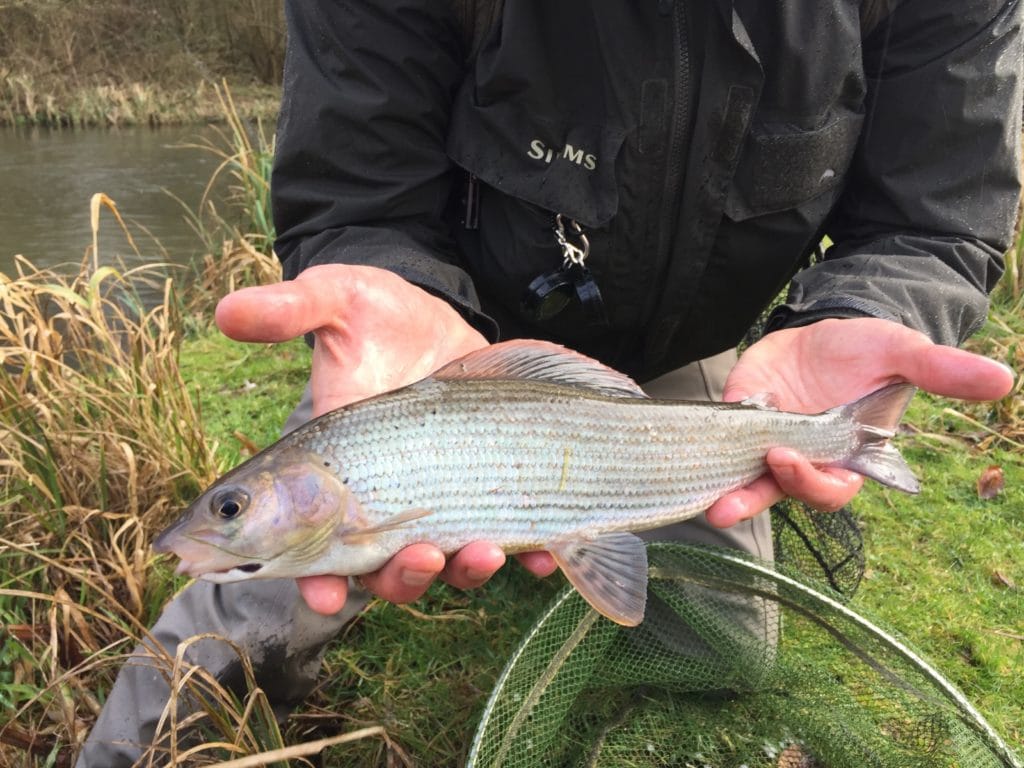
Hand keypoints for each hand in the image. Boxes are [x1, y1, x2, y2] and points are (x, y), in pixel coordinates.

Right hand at [215, 264, 555, 614]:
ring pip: (446, 561)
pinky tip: (543, 558)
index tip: (323, 595)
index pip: (310, 539)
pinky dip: (528, 557)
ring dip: (465, 571)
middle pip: (383, 567)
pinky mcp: (490, 487)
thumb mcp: (337, 299)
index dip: (312, 577)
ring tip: (488, 551)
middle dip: (402, 577)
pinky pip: (508, 538)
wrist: (437, 318)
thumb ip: (291, 308)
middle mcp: (383, 497)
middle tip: (422, 557)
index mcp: (334, 470)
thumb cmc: (375, 312)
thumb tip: (227, 310)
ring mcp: (439, 498)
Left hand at [705, 317, 1014, 527]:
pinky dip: (701, 450)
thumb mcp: (903, 353)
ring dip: (723, 492)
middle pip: (776, 494)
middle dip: (752, 500)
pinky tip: (679, 452)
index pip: (827, 490)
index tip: (788, 457)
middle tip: (727, 506)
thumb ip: (942, 370)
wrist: (830, 330)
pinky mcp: (736, 420)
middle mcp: (801, 460)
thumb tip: (1003, 379)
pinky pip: (715, 445)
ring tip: (704, 503)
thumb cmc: (870, 351)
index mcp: (842, 458)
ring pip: (742, 480)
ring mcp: (764, 443)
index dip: (809, 482)